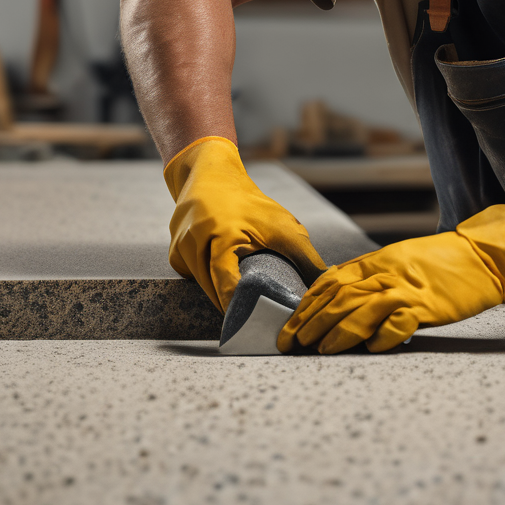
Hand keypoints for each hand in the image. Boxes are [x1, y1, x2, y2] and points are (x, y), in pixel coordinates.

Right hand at [164, 136, 327, 311]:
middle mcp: (195, 240)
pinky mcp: (174, 252)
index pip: (225, 281)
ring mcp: (181, 246)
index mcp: (222, 234)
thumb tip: (329, 283)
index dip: (236, 307)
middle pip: (212, 290)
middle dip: (232, 310)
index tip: (251, 327)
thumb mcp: (282, 226)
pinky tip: (221, 288)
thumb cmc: (250, 202)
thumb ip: (305, 256)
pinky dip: (207, 284)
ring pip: (201, 286)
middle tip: (255, 329)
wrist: (211, 175)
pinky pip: (192, 278)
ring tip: (242, 314)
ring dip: (219, 298)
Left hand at [278, 204, 504, 353]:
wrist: (481, 256)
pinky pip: (400, 321)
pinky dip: (384, 336)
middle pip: (339, 297)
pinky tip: (372, 349)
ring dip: (338, 332)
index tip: (288, 328)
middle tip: (292, 344)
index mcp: (375, 262)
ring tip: (321, 350)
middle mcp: (385, 273)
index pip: (329, 282)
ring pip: (362, 309)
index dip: (305, 306)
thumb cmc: (439, 264)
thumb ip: (368, 277)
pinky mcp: (428, 305)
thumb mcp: (396, 262)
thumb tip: (335, 299)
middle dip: (311, 323)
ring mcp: (407, 289)